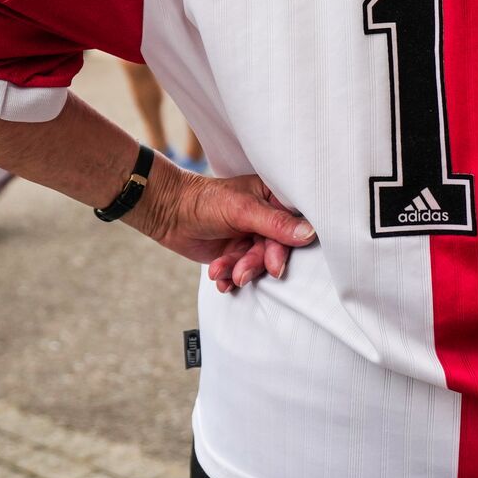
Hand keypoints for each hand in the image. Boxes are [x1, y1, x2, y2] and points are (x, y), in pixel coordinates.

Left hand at [124, 166, 313, 272]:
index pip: (293, 225)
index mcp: (273, 198)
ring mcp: (251, 237)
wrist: (168, 213)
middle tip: (242, 273)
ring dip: (239, 271)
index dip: (285, 246)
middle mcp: (266, 218)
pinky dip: (230, 278)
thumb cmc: (204, 201)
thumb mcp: (242, 210)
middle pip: (274, 249)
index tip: (275, 264)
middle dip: (256, 263)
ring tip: (222, 273)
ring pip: (257, 263)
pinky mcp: (237, 253)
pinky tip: (219, 279)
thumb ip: (275, 224)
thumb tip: (309, 233)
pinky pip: (242, 271)